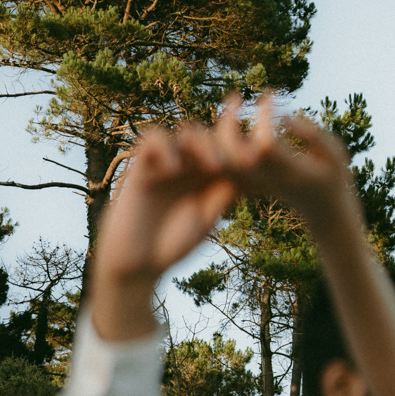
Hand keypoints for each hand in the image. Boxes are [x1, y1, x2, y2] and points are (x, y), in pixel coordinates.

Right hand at [90, 125, 237, 339]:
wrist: (138, 262)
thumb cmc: (172, 246)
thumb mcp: (206, 220)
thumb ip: (222, 195)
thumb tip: (249, 171)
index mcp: (208, 178)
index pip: (227, 151)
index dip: (243, 150)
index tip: (256, 160)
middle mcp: (189, 166)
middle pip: (211, 137)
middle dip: (228, 145)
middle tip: (242, 162)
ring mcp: (166, 164)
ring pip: (186, 132)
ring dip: (202, 143)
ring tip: (213, 166)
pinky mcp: (142, 166)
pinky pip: (153, 139)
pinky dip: (165, 147)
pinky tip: (175, 169)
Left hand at [201, 96, 355, 228]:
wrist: (324, 213)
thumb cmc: (334, 178)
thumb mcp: (336, 155)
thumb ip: (313, 135)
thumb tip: (283, 116)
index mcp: (291, 173)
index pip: (266, 143)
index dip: (264, 116)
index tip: (271, 94)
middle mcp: (269, 180)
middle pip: (234, 156)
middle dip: (228, 123)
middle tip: (236, 97)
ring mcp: (256, 185)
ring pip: (223, 163)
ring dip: (219, 133)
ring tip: (230, 106)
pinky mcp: (250, 185)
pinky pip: (225, 167)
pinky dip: (219, 145)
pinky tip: (230, 120)